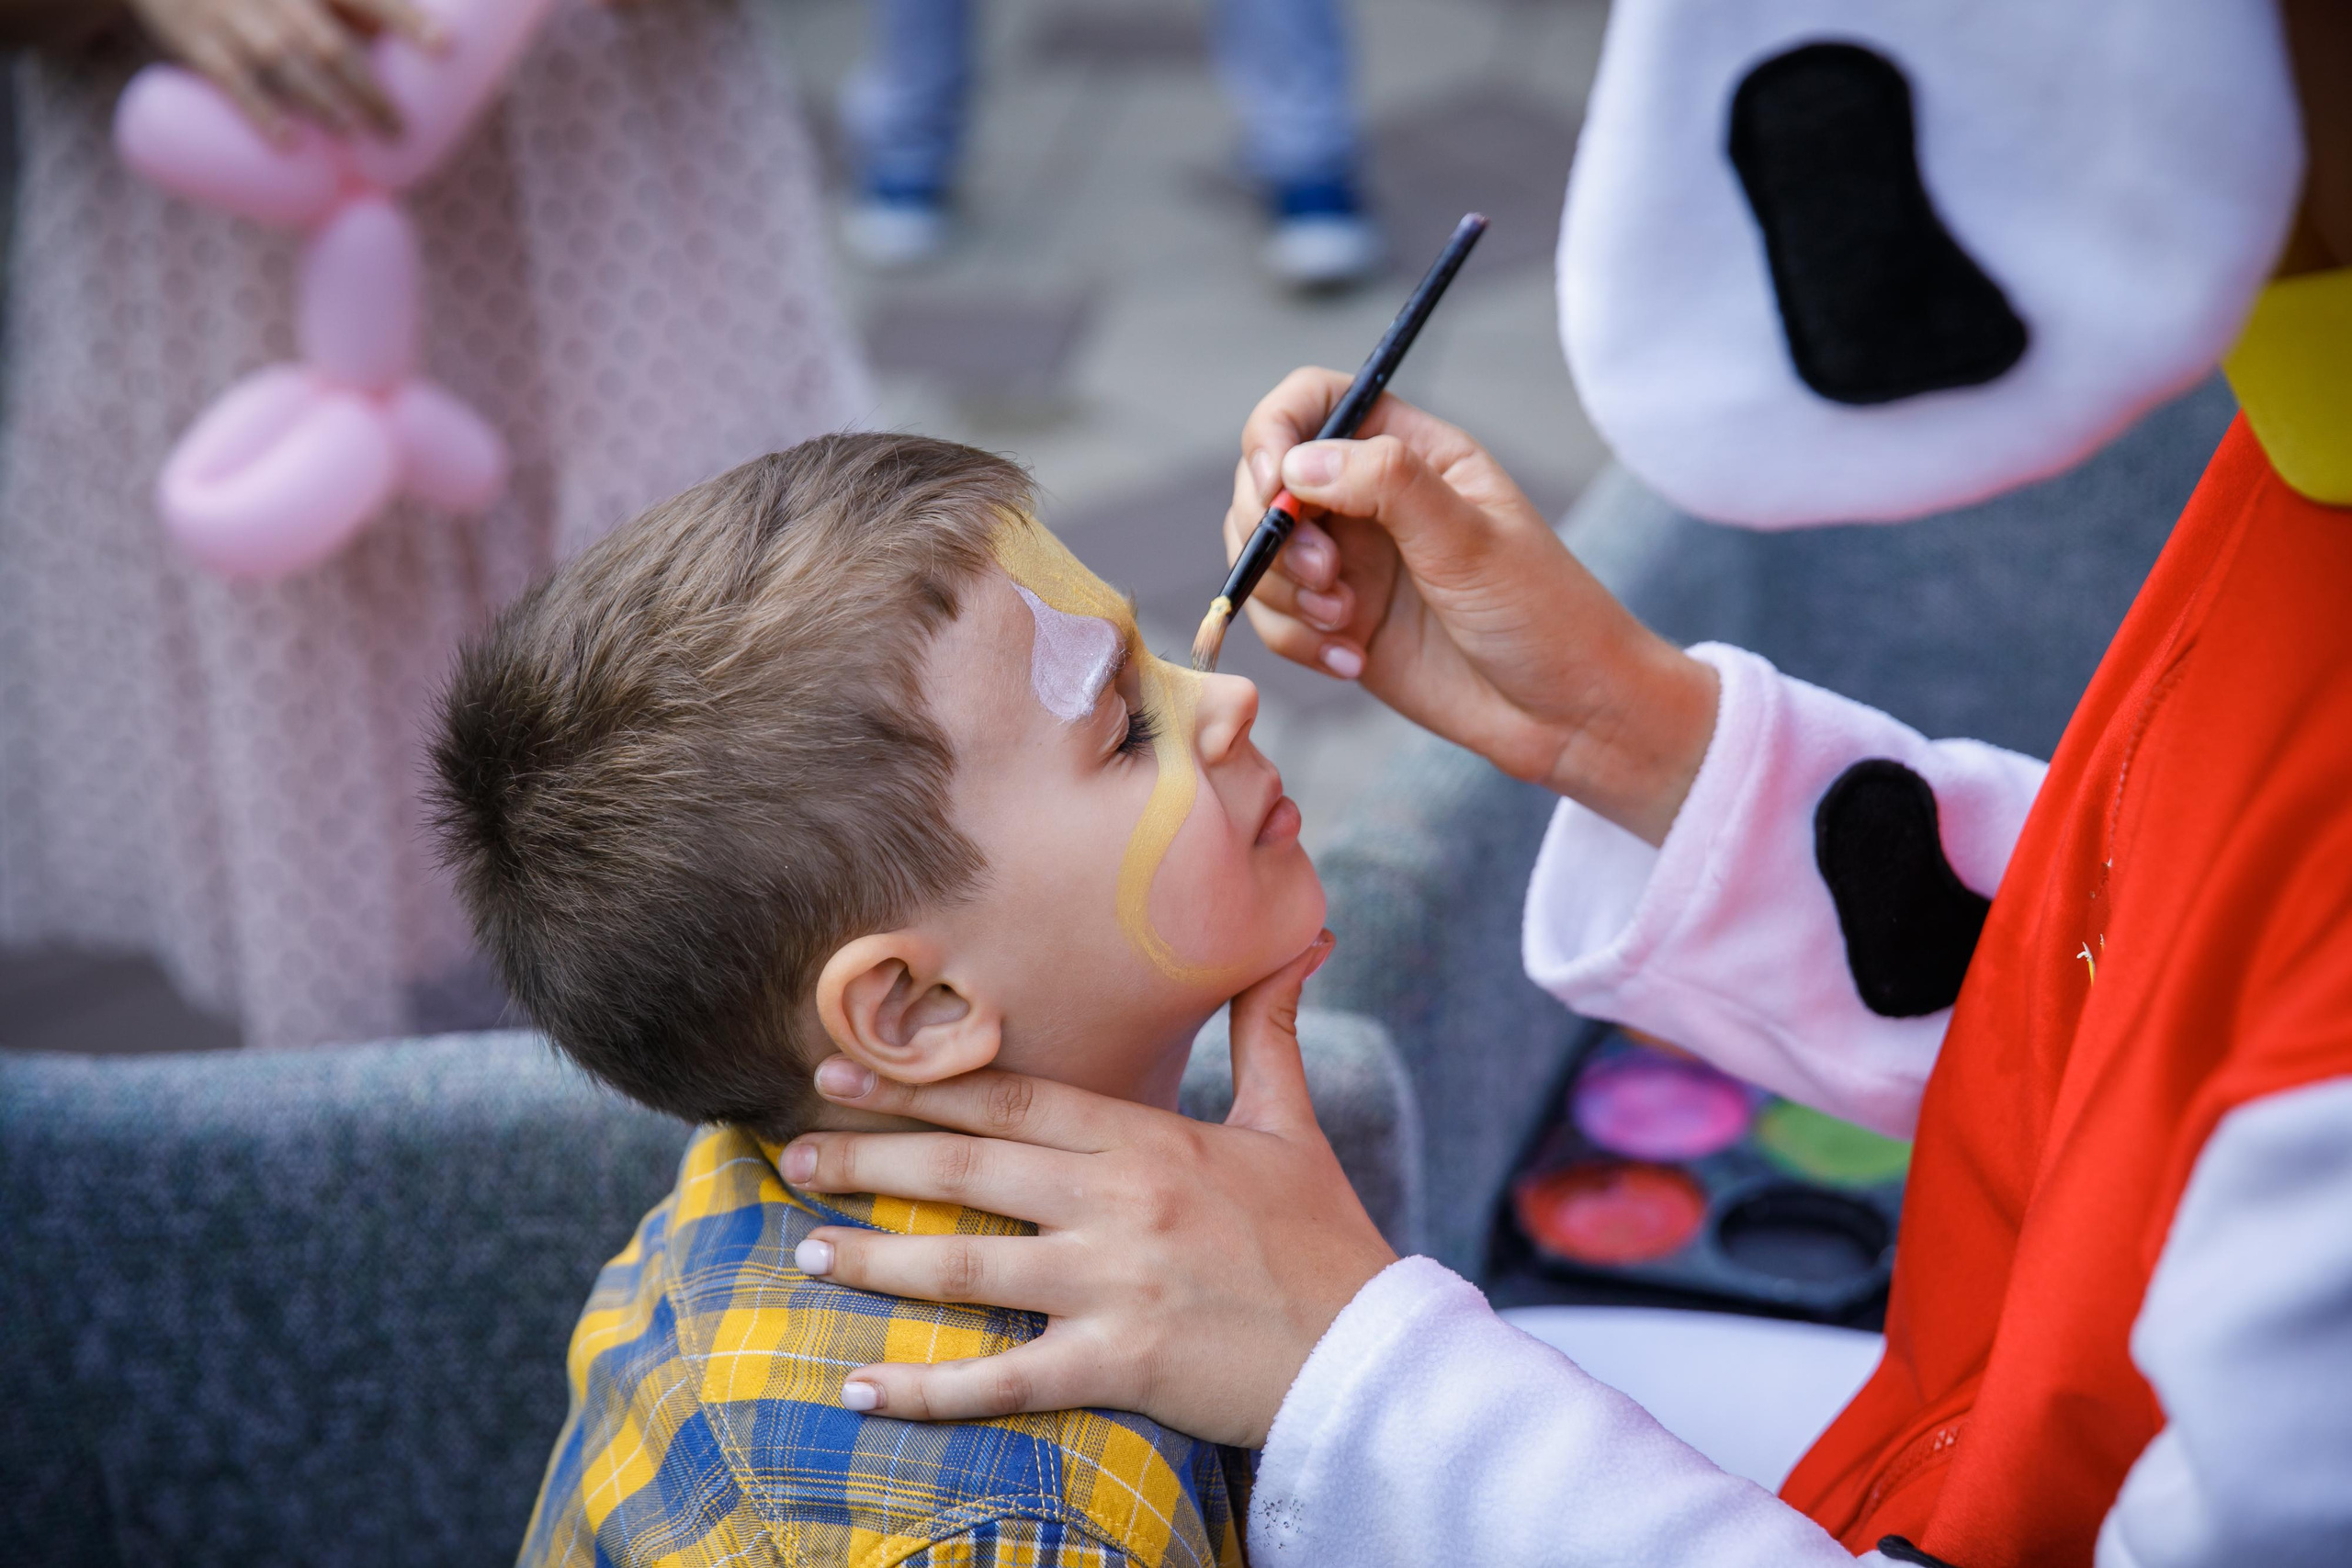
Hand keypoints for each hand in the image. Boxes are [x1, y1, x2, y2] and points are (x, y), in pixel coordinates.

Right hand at [127, 0, 444, 142]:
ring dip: (325, 103)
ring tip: (356, 134)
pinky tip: (290, 142)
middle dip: (369, 90)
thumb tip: (416, 49)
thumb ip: (350, 10)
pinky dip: (262, 112)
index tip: (446, 46)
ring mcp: (232, 16)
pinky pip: (231, 79)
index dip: (407, 19)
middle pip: (330, 44)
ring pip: (287, 63)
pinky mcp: (196, 41)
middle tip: (399, 129)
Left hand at [778, 932, 1395, 1446]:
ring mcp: (1113, 1284)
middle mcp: (1118, 1201)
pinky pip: (999, 1381)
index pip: (1013, 1096)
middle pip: (966, 1167)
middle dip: (869, 1156)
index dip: (920, 1079)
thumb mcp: (1298, 1125)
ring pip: (963, 1265)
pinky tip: (858, 1388)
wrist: (1376, 1355)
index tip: (842, 1065)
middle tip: (792, 1154)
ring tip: (807, 1249)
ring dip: (874, 1256)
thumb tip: (1302, 939)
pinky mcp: (1117, 1365)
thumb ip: (1270, 1032)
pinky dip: (923, 1390)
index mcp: (1150, 1139)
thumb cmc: (1329, 1241)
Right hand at [1226, 368, 1717, 844]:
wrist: (1566, 714)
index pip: (1313, 403)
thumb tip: (1299, 462)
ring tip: (1346, 623)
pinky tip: (1353, 660)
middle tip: (1329, 578)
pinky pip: (1276, 618)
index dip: (1275, 434)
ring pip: (1260, 553)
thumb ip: (1387, 485)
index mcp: (1412, 452)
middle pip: (1267, 480)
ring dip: (1284, 592)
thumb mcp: (1471, 539)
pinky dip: (1298, 640)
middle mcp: (1370, 499)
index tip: (1275, 488)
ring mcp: (1350, 561)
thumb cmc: (1543, 613)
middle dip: (1276, 531)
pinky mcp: (1338, 621)